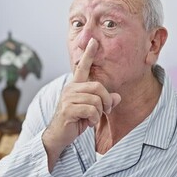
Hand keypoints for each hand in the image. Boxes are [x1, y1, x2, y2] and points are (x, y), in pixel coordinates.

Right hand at [42, 38, 120, 171]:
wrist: (58, 136)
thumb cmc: (75, 121)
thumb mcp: (92, 110)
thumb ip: (104, 102)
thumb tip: (117, 97)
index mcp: (75, 85)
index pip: (82, 66)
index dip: (89, 53)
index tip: (93, 41)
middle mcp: (70, 88)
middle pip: (98, 86)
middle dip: (106, 100)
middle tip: (105, 110)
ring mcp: (68, 98)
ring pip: (96, 100)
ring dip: (99, 112)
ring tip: (92, 118)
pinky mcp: (67, 109)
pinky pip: (91, 110)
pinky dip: (93, 119)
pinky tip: (87, 123)